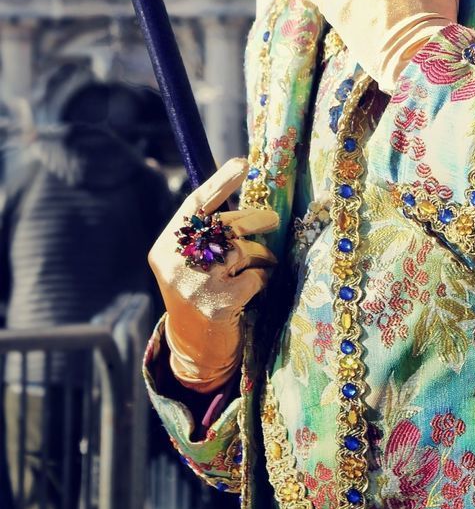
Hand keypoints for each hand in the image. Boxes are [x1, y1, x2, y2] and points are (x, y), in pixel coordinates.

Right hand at [148, 157, 279, 391]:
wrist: (194, 346)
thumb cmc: (200, 289)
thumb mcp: (190, 258)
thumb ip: (206, 231)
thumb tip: (245, 199)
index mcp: (168, 245)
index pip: (195, 205)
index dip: (221, 182)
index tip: (243, 163)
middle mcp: (176, 262)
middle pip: (226, 225)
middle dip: (256, 220)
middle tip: (272, 220)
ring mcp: (196, 284)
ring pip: (244, 250)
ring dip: (261, 254)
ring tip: (264, 261)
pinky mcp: (218, 304)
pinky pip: (255, 276)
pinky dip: (262, 278)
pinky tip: (255, 287)